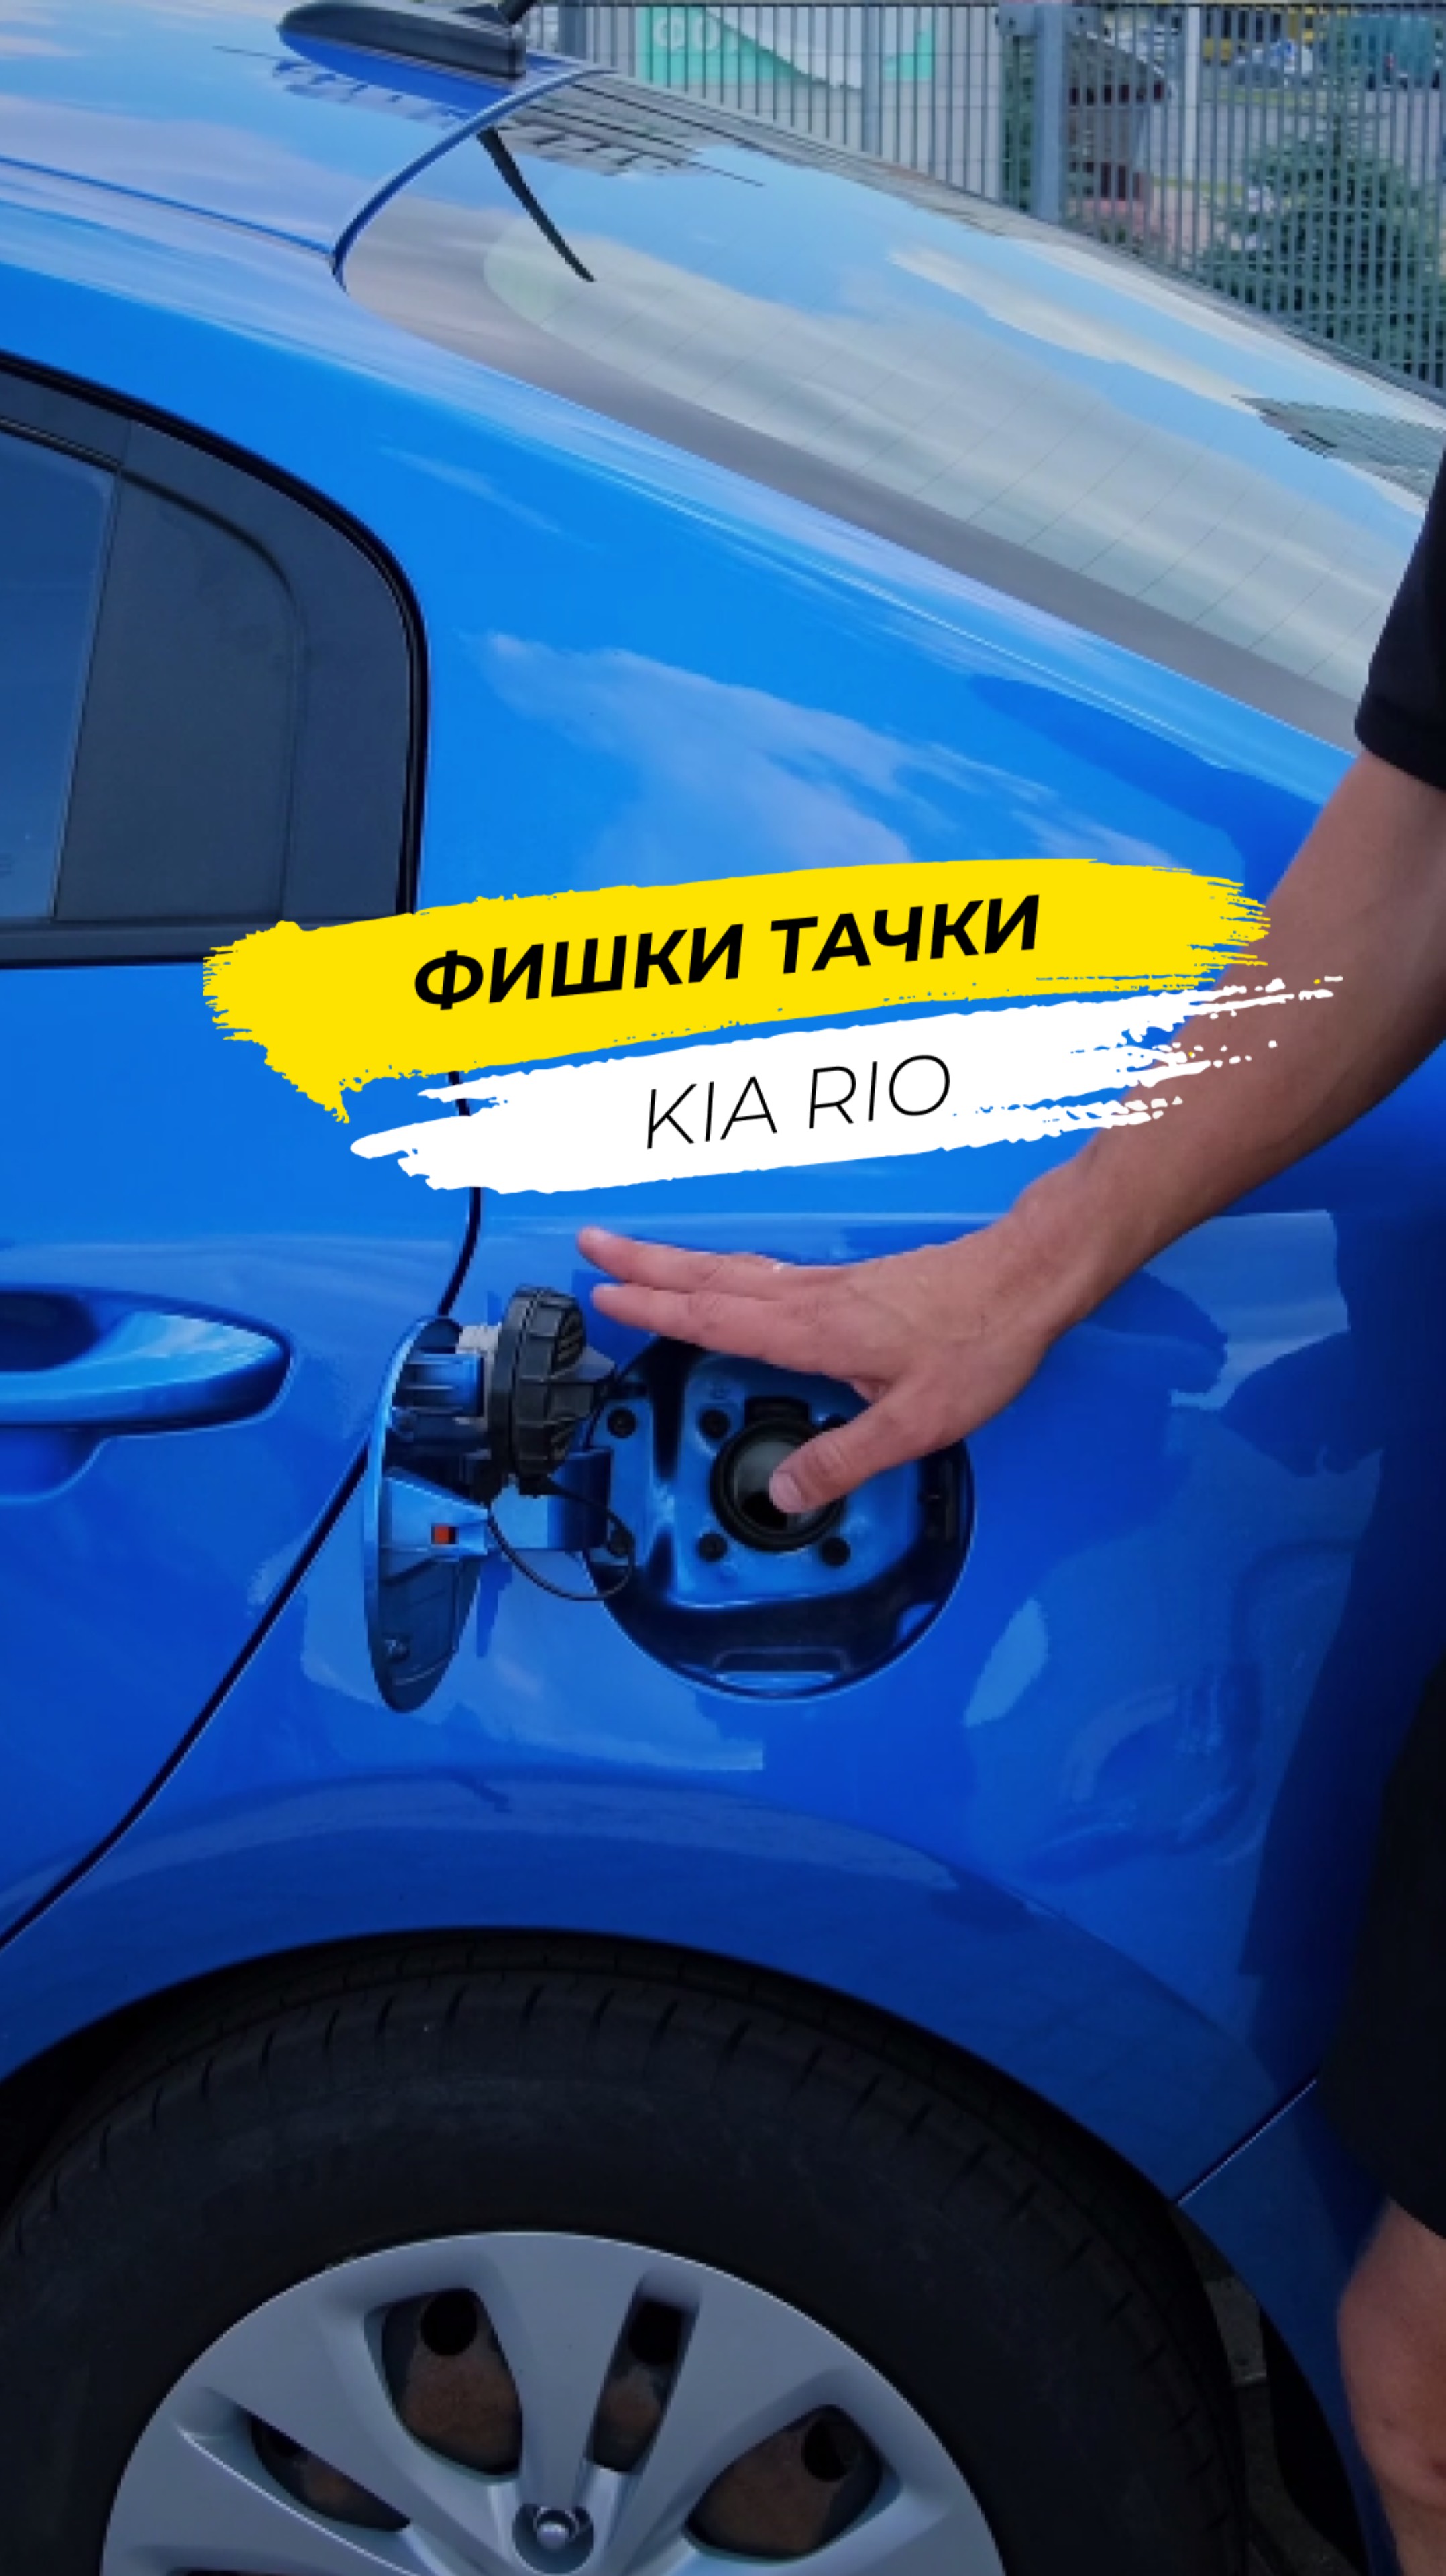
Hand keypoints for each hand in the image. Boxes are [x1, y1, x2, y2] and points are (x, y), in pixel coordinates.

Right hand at [578, 1218, 1078, 1511]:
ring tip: (635, 1254)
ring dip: (678, 1261)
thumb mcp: (915, 1423)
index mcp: (813, 1330)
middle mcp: (812, 1298)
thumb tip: (786, 1491)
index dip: (656, 1309)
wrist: (1027, 1279)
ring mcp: (830, 1284)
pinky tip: (726, 1278)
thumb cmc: (980, 1341)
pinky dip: (725, 1270)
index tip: (604, 1295)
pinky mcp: (851, 1283)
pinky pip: (765, 1272)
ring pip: (734, 1268)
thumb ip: (845, 1458)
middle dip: (645, 1263)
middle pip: (710, 1276)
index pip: (714, 1317)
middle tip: (591, 1244)